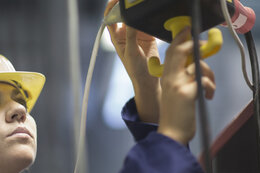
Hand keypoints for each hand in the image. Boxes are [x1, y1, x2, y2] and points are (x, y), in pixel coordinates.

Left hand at [104, 0, 160, 122]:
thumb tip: (130, 20)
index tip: (116, 0)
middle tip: (130, 0)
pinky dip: (148, 17)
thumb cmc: (134, 69)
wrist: (149, 79)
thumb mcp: (131, 52)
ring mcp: (137, 32)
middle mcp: (125, 32)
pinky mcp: (148, 33)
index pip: (110, 17)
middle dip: (125, 5)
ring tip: (140, 4)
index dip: (111, 7)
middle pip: (123, 13)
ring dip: (137, 10)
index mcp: (116, 37)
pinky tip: (149, 13)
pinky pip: (147, 21)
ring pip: (135, 16)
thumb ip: (130, 36)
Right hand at [157, 27, 215, 144]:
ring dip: (209, 74)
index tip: (188, 32)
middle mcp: (170, 78)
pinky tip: (208, 96)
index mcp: (166, 78)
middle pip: (180, 51)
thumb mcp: (174, 92)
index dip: (180, 39)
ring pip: (198, 66)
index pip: (171, 52)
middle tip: (204, 46)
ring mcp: (177, 85)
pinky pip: (204, 81)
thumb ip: (181, 78)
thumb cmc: (175, 114)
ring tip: (209, 87)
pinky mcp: (187, 93)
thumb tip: (195, 65)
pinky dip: (210, 88)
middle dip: (194, 45)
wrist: (171, 133)